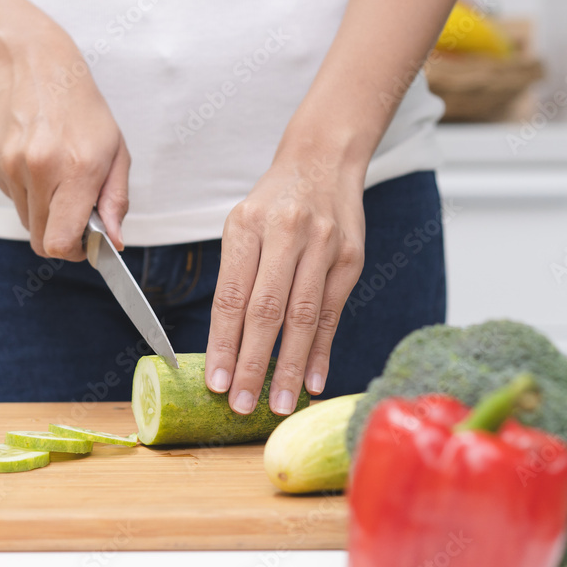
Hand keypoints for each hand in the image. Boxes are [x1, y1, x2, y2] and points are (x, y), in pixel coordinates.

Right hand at [0, 18, 128, 259]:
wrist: (35, 64)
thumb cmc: (83, 109)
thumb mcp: (116, 151)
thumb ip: (116, 200)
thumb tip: (115, 241)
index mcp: (76, 169)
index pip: (61, 242)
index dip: (75, 252)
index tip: (86, 242)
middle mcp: (39, 169)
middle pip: (42, 240)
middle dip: (61, 236)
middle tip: (75, 212)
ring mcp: (10, 166)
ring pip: (26, 221)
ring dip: (43, 211)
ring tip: (56, 176)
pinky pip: (11, 198)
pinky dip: (26, 191)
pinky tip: (36, 161)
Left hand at [205, 139, 366, 414]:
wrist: (323, 162)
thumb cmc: (273, 204)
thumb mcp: (242, 226)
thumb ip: (236, 278)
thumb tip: (227, 346)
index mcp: (247, 226)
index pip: (231, 296)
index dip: (223, 344)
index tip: (216, 383)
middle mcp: (286, 233)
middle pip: (267, 311)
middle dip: (253, 364)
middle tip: (242, 404)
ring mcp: (323, 245)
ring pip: (303, 317)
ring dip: (290, 366)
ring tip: (280, 403)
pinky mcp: (351, 258)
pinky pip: (332, 313)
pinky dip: (321, 350)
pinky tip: (312, 381)